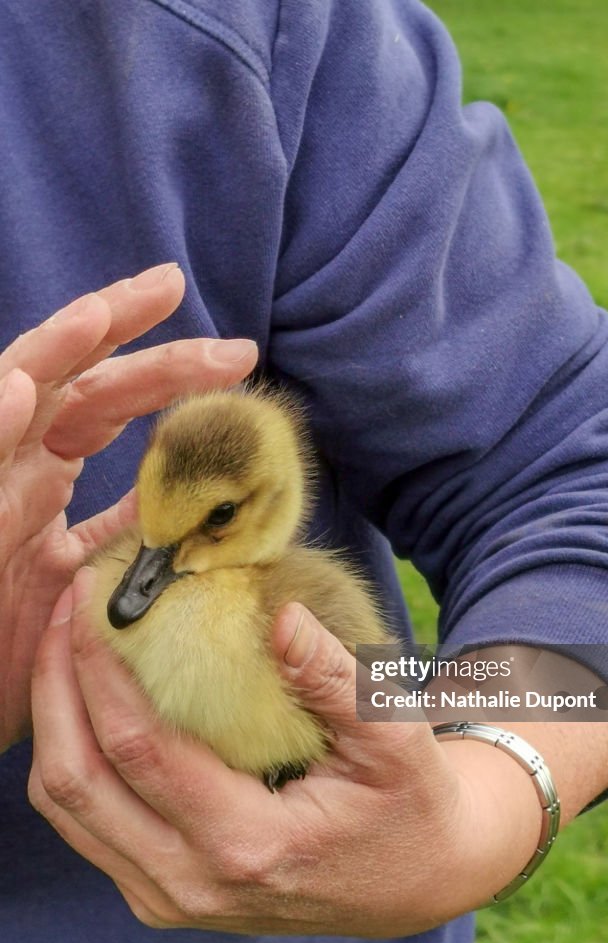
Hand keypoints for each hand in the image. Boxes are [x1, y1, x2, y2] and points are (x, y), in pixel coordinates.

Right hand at [0, 266, 258, 748]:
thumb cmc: (17, 640)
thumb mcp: (88, 574)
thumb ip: (129, 529)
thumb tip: (194, 498)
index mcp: (45, 472)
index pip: (107, 400)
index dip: (165, 369)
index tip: (235, 354)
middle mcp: (13, 467)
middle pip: (72, 381)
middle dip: (126, 333)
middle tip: (179, 287)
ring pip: (10, 398)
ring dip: (52, 352)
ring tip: (100, 313)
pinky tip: (19, 390)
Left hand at [28, 568, 544, 937]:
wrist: (415, 880)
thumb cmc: (408, 804)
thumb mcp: (394, 739)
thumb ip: (336, 678)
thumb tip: (282, 617)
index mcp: (248, 845)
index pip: (139, 749)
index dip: (100, 668)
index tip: (89, 598)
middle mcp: (190, 883)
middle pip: (76, 782)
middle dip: (55, 685)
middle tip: (62, 610)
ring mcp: (168, 897)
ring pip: (66, 808)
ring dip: (54, 719)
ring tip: (66, 645)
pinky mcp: (162, 892)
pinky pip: (86, 824)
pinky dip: (73, 755)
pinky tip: (89, 700)